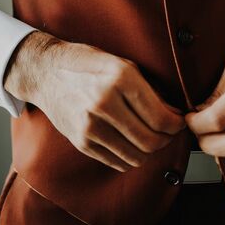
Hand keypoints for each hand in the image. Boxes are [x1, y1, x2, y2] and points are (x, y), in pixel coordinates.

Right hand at [4, 31, 185, 171]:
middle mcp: (104, 103)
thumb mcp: (122, 63)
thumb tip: (173, 114)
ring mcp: (90, 125)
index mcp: (120, 78)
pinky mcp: (81, 141)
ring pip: (136, 156)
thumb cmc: (88, 63)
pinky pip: (117, 161)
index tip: (179, 122)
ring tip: (153, 138)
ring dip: (150, 151)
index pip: (159, 117)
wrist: (45, 72)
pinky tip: (133, 144)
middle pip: (150, 140)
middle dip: (167, 139)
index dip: (176, 124)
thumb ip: (149, 89)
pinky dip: (131, 157)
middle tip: (169, 132)